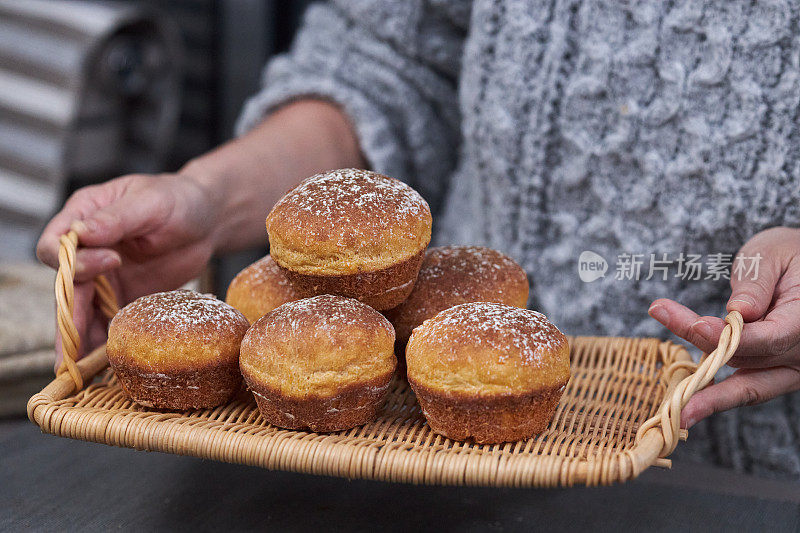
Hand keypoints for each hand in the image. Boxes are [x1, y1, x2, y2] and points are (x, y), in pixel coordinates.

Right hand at [37, 173, 219, 366]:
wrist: (207, 220)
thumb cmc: (178, 199)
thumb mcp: (150, 202)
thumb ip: (117, 218)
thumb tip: (82, 232)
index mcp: (83, 218)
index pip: (56, 246)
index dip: (74, 260)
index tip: (111, 261)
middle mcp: (86, 250)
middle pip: (65, 288)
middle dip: (69, 317)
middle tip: (74, 347)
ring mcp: (103, 276)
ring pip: (82, 311)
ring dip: (79, 339)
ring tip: (78, 369)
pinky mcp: (123, 295)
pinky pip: (107, 320)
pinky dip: (104, 342)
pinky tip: (103, 365)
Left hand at [648, 227, 799, 428]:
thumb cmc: (787, 255)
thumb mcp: (771, 255)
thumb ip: (755, 283)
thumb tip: (738, 313)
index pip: (771, 336)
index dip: (733, 338)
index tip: (698, 327)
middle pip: (751, 360)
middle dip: (706, 358)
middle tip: (671, 378)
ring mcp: (791, 368)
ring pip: (746, 384)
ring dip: (707, 391)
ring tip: (674, 409)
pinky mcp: (775, 374)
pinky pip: (745, 387)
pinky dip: (714, 393)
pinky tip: (683, 403)